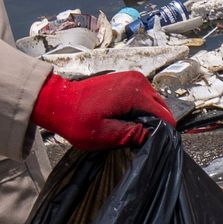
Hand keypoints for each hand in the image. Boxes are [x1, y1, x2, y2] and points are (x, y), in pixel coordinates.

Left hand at [32, 69, 177, 148]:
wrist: (58, 102)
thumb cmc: (76, 119)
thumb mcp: (104, 134)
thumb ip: (131, 135)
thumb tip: (153, 136)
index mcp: (134, 93)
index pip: (164, 115)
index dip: (162, 132)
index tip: (153, 144)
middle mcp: (137, 81)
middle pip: (162, 107)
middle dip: (155, 124)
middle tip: (140, 139)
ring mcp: (132, 78)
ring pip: (154, 103)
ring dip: (147, 117)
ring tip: (131, 130)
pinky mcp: (127, 80)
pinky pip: (144, 98)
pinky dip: (140, 110)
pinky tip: (127, 120)